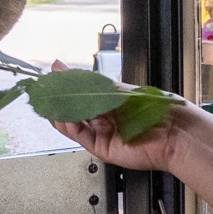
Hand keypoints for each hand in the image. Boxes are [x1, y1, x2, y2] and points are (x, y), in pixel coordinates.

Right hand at [46, 60, 187, 170]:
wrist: (169, 131)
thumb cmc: (149, 107)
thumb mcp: (111, 87)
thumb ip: (82, 80)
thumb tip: (57, 65)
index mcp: (105, 101)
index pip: (76, 94)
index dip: (60, 88)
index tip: (47, 80)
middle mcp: (101, 118)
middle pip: (70, 110)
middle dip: (56, 101)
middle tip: (42, 92)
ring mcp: (100, 133)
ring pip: (71, 124)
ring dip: (59, 113)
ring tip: (51, 102)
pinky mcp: (100, 148)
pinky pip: (79, 135)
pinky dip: (68, 125)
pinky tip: (64, 116)